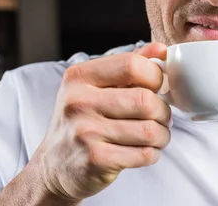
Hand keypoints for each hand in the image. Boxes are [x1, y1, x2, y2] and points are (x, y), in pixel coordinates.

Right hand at [29, 43, 170, 202]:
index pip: (132, 65)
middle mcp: (78, 102)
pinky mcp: (95, 160)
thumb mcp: (95, 86)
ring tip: (157, 135)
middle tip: (161, 117)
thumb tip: (161, 50)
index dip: (156, 76)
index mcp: (80, 76)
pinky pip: (144, 154)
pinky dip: (153, 153)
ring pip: (149, 130)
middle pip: (145, 100)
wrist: (54, 167)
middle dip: (163, 111)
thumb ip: (128, 65)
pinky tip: (145, 150)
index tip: (158, 87)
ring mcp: (85, 132)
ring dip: (162, 135)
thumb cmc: (83, 121)